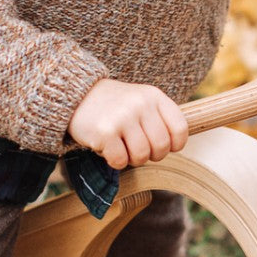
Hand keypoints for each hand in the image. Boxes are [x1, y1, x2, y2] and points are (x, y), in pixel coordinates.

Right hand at [67, 79, 188, 168]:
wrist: (76, 95)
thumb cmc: (115, 106)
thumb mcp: (142, 102)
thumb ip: (160, 119)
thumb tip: (176, 146)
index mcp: (154, 96)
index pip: (180, 129)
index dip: (174, 145)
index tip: (163, 146)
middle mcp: (141, 104)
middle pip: (161, 147)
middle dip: (151, 155)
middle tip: (137, 149)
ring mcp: (123, 117)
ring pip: (142, 156)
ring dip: (132, 159)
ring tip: (122, 148)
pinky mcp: (105, 131)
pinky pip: (120, 161)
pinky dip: (115, 161)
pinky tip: (107, 148)